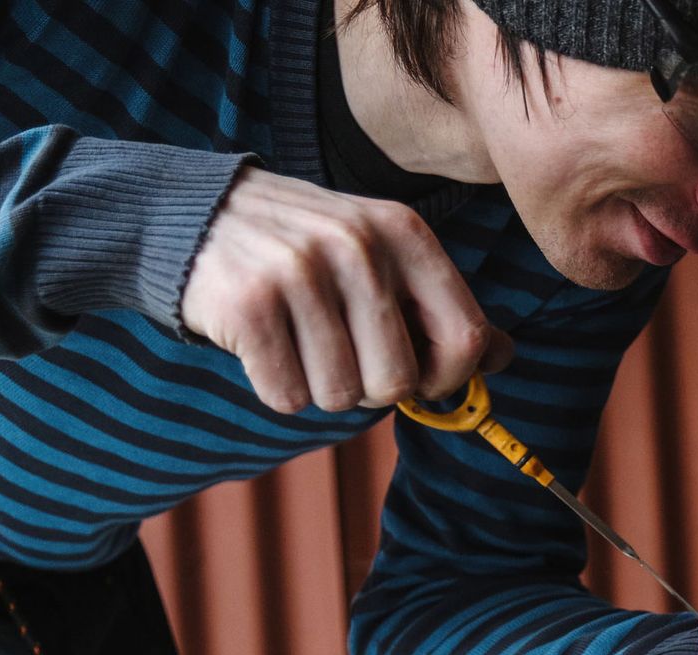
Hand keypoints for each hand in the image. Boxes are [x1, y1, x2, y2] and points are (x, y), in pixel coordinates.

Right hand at [180, 167, 514, 413]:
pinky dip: (276, 387)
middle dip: (371, 388)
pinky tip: (263, 344)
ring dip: (319, 387)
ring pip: (341, 396)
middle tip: (339, 351)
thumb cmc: (305, 252)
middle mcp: (359, 245)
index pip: (467, 338)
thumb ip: (442, 307)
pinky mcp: (249, 304)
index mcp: (405, 233)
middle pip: (399, 381)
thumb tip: (504, 357)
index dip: (447, 378)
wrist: (192, 215)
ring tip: (297, 339)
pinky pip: (288, 397)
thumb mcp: (382, 256)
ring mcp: (301, 271)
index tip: (419, 377)